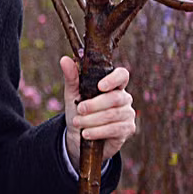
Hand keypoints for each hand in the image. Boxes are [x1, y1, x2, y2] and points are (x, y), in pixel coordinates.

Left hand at [60, 56, 135, 170]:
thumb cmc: (79, 110)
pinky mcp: (128, 129)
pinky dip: (97, 131)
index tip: (100, 86)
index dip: (113, 79)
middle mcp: (124, 97)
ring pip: (112, 114)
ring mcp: (128, 113)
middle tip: (79, 109)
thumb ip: (72, 77)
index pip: (122, 75)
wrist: (80, 134)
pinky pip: (114, 129)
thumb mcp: (73, 93)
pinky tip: (86, 133)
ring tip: (78, 122)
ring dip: (92, 120)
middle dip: (94, 104)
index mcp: (113, 84)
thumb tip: (64, 59)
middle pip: (114, 98)